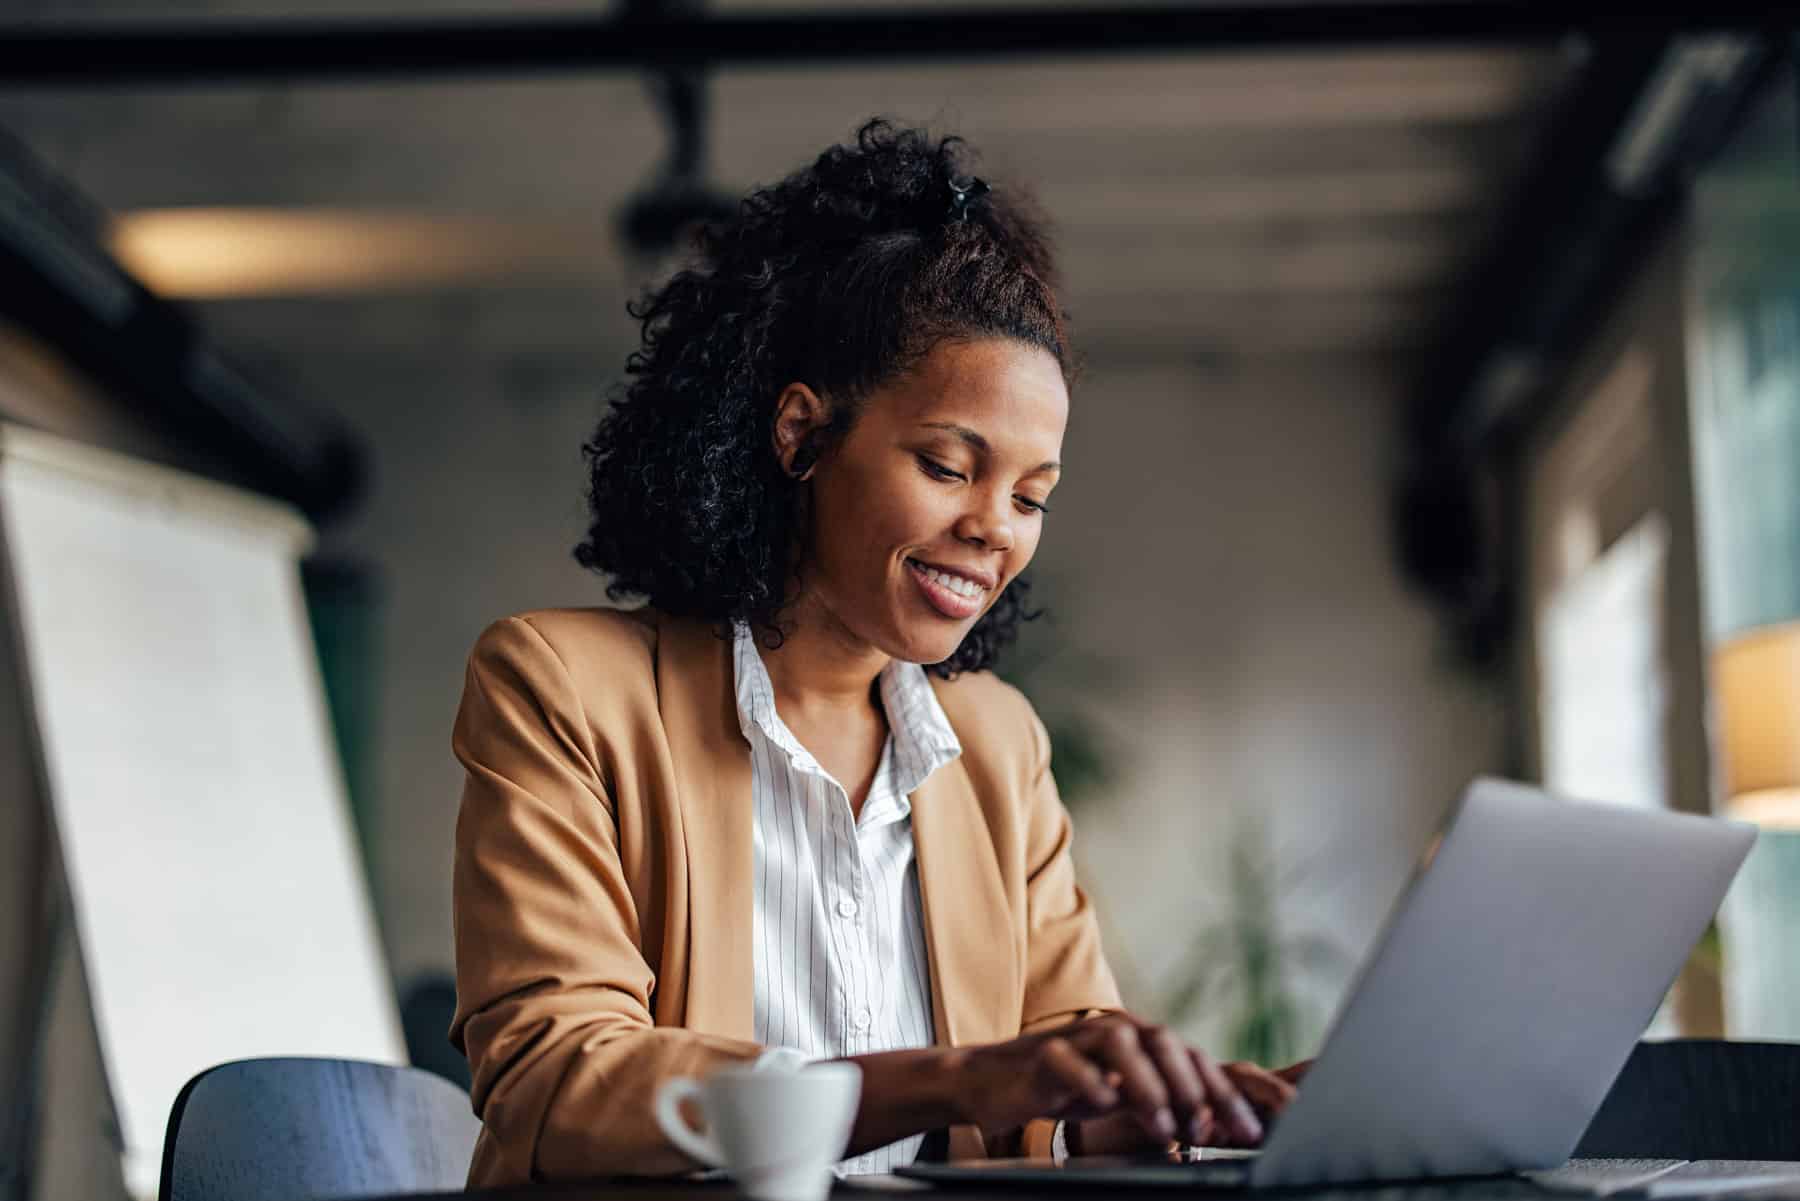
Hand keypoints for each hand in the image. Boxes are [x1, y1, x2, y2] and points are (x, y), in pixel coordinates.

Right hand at [948, 1012, 1265, 1150]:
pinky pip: (1068, 1062)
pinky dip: (1090, 1082)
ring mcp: (1076, 1038)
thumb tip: (1215, 1125)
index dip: (1223, 1092)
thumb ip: (1164, 1104)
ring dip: (1149, 1084)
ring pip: (1120, 1043)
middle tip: (1210, 1129)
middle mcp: (1113, 1030)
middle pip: (1164, 1040)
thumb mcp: (1122, 1096)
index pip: (1190, 1057)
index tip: (1249, 1130)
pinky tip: (1105, 1105)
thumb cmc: (1066, 1086)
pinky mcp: (1041, 1055)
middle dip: (1194, 1085)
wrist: (992, 1080)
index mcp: (1138, 1039)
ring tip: (1164, 1127)